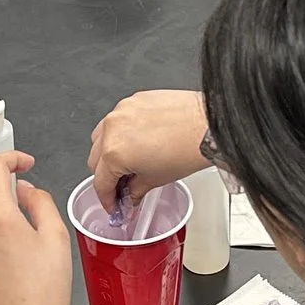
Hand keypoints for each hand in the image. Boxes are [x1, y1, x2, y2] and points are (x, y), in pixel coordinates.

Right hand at [87, 89, 210, 205]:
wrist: (209, 125)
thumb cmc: (188, 149)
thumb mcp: (156, 180)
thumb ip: (135, 191)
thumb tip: (130, 197)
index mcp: (114, 152)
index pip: (100, 182)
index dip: (107, 200)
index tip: (114, 204)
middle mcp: (112, 128)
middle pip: (95, 159)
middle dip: (107, 176)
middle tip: (123, 187)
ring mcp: (122, 111)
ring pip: (102, 136)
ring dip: (110, 152)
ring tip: (131, 162)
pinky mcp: (134, 99)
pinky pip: (118, 119)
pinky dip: (123, 132)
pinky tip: (140, 142)